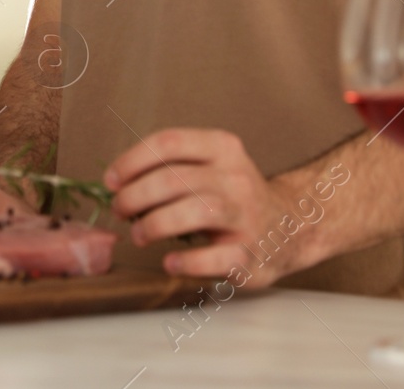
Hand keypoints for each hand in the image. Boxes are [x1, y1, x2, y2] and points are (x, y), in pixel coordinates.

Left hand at [104, 128, 313, 285]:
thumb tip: (116, 183)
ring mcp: (246, 216)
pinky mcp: (251, 254)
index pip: (169, 143)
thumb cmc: (234, 196)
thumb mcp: (211, 166)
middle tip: (120, 210)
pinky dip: (187, 260)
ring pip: (194, 211)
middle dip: (134, 196)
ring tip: (139, 233)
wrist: (291, 226)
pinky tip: (170, 261)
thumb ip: (171, 167)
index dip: (132, 160)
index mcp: (222, 148)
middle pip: (174, 179)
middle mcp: (236, 177)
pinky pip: (216, 257)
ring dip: (155, 223)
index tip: (111, 180)